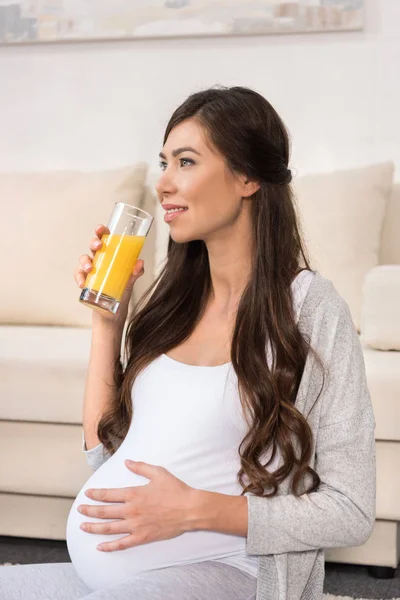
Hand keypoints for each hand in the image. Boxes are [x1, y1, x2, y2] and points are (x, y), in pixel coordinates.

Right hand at [74, 224, 144, 325]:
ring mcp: (91, 272)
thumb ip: (135, 273)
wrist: (113, 315)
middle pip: (93, 246)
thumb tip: (140, 263)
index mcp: (111, 257)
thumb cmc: (121, 294)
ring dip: (85, 261)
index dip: (102, 232)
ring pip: (84, 259)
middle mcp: (100, 261)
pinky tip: (83, 283)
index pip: (106, 240)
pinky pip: (78, 276)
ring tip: (90, 268)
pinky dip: (79, 277)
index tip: (102, 228)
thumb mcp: (129, 283)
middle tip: (99, 246)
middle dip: (94, 242)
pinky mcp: (85, 283)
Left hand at [77, 461, 197, 551]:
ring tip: (83, 527)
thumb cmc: (175, 490)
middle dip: (89, 511)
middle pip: (104, 512)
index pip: (108, 494)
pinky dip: (110, 546)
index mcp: (134, 494)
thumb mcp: (158, 472)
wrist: (189, 509)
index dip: (96, 494)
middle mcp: (131, 510)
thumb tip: (127, 463)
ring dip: (94, 528)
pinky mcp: (142, 537)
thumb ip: (140, 467)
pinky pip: (122, 544)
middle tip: (79, 510)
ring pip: (109, 528)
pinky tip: (100, 547)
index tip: (87, 494)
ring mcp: (136, 525)